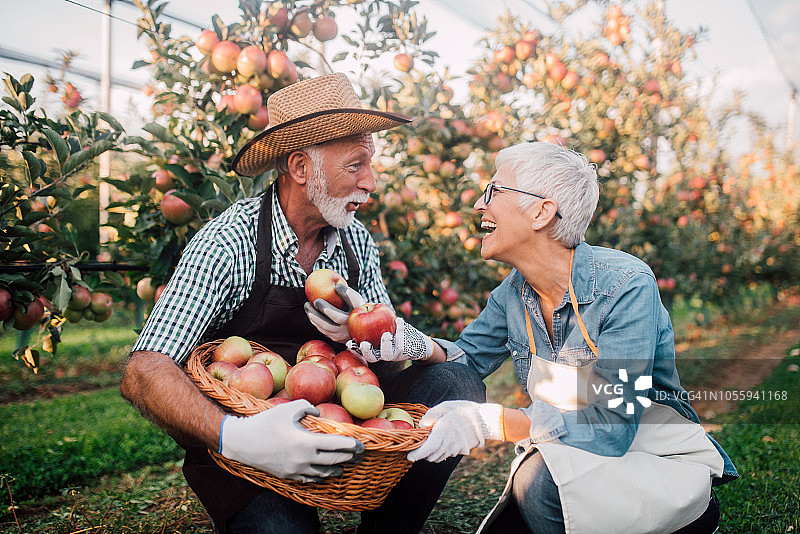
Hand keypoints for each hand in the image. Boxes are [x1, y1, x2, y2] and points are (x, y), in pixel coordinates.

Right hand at [220, 399, 363, 481]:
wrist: (242, 443)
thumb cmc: (264, 422)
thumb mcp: (287, 408)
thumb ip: (307, 406)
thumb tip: (319, 412)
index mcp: (305, 442)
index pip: (336, 445)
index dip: (351, 445)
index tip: (361, 444)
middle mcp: (303, 459)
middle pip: (333, 461)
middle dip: (348, 458)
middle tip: (359, 455)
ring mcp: (295, 470)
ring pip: (322, 473)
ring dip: (335, 469)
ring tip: (344, 466)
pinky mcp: (288, 476)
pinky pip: (309, 479)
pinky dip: (319, 476)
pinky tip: (323, 473)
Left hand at [304, 283, 364, 342]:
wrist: (357, 328)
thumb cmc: (353, 308)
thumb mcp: (354, 300)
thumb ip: (346, 293)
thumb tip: (334, 284)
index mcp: (360, 312)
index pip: (355, 302)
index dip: (347, 294)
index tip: (337, 286)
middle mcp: (353, 325)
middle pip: (338, 318)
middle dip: (325, 308)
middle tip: (316, 301)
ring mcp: (344, 334)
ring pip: (328, 326)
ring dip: (315, 316)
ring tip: (307, 306)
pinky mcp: (336, 338)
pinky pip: (323, 330)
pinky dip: (315, 321)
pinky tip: (310, 313)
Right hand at [346, 317, 433, 362]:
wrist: (420, 344)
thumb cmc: (399, 332)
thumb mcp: (386, 324)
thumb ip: (375, 316)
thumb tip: (364, 305)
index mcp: (377, 349)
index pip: (363, 351)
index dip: (355, 349)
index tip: (350, 343)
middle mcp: (384, 354)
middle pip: (372, 358)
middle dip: (367, 352)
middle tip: (364, 344)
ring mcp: (394, 355)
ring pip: (387, 354)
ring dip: (386, 344)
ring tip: (386, 334)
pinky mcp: (405, 352)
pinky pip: (402, 343)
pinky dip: (400, 330)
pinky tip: (399, 319)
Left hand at [407, 401, 503, 462]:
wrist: (485, 419)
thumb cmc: (463, 410)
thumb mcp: (445, 406)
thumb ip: (431, 415)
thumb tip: (421, 425)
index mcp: (443, 433)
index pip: (427, 449)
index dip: (416, 455)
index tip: (409, 456)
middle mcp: (449, 444)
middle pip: (431, 456)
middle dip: (422, 454)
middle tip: (418, 447)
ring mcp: (456, 449)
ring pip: (439, 457)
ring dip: (432, 454)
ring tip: (429, 443)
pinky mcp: (461, 451)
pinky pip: (447, 455)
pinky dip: (441, 452)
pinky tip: (442, 442)